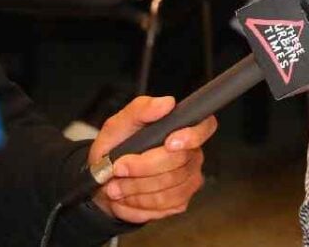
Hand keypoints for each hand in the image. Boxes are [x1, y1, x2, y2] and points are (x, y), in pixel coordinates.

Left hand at [86, 96, 217, 223]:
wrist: (103, 182)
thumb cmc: (114, 149)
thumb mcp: (118, 125)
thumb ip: (140, 110)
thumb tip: (166, 103)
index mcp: (182, 130)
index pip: (205, 127)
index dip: (192, 135)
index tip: (169, 143)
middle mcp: (192, 154)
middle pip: (179, 161)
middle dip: (142, 167)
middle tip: (118, 167)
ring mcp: (188, 179)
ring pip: (169, 186)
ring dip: (135, 187)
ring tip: (116, 185)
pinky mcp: (180, 201)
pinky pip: (163, 204)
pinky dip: (138, 201)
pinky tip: (128, 195)